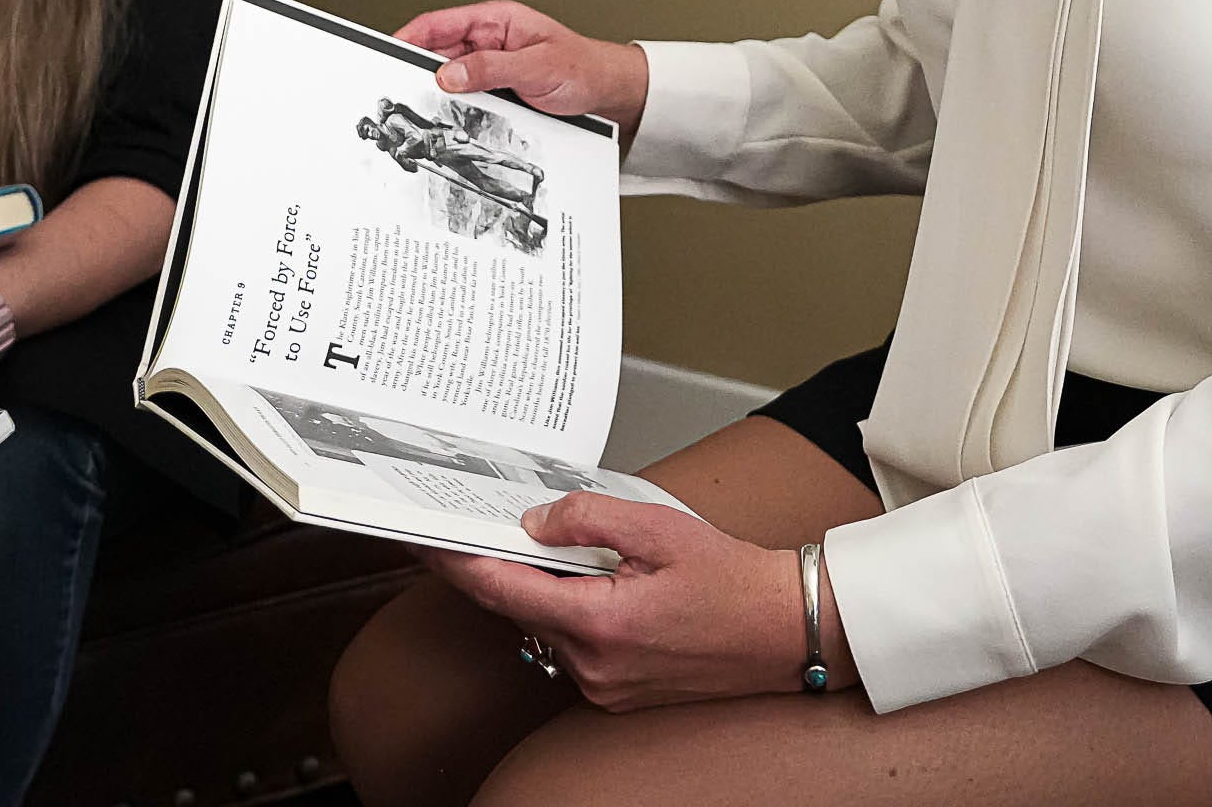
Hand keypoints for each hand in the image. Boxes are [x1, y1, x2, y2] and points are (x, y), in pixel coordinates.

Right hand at [393, 0, 651, 145]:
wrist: (607, 90)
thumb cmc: (582, 67)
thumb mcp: (537, 66)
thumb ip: (491, 68)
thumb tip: (449, 73)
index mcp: (496, 20)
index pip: (440, 23)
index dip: (410, 36)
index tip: (389, 52)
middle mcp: (489, 40)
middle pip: (438, 52)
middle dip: (419, 70)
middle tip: (402, 91)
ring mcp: (490, 65)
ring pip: (450, 78)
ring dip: (439, 93)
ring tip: (427, 109)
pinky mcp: (495, 89)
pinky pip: (466, 96)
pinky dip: (455, 107)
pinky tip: (452, 119)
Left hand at [428, 495, 841, 710]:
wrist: (784, 630)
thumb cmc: (734, 582)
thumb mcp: (659, 528)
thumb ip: (590, 518)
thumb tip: (537, 522)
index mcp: (599, 624)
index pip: (503, 591)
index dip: (458, 562)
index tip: (427, 540)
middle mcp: (594, 665)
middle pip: (520, 608)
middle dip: (501, 567)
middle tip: (481, 526)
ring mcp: (604, 686)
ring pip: (545, 626)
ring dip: (541, 588)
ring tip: (558, 548)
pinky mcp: (617, 692)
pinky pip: (573, 644)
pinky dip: (568, 610)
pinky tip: (589, 583)